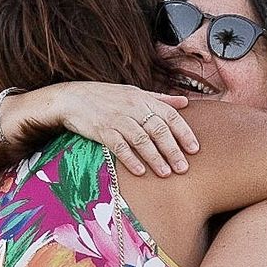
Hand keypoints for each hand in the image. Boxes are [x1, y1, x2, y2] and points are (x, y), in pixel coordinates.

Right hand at [50, 83, 197, 177]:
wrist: (72, 98)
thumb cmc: (106, 96)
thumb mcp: (134, 92)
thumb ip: (160, 99)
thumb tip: (185, 102)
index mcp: (143, 99)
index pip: (170, 115)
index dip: (184, 133)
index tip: (195, 149)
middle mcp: (133, 108)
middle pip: (158, 130)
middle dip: (173, 150)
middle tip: (183, 168)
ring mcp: (117, 119)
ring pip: (141, 140)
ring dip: (155, 158)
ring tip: (166, 174)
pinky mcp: (102, 131)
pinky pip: (119, 146)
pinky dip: (131, 159)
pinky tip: (141, 172)